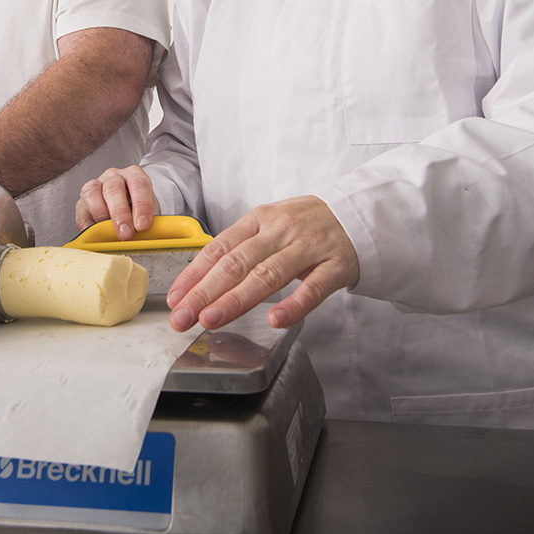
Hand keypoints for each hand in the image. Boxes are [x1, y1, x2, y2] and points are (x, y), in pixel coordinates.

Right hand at [75, 165, 159, 239]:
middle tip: (126, 233)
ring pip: (93, 192)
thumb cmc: (138, 210)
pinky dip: (86, 224)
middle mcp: (114, 177)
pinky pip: (81, 211)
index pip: (139, 184)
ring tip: (109, 233)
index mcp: (134, 174)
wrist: (127, 207)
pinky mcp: (82, 202)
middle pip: (114, 188)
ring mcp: (96, 186)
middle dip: (120, 213)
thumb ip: (146, 221)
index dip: (142, 205)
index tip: (142, 225)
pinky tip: (93, 234)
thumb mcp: (147, 212)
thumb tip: (146, 237)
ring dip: (101, 215)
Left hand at [166, 195, 358, 332]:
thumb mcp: (268, 226)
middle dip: (205, 292)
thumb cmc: (305, 225)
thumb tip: (200, 279)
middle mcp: (280, 231)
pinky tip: (276, 319)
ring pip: (268, 275)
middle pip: (237, 263)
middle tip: (184, 316)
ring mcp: (309, 247)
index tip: (176, 298)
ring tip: (211, 319)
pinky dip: (294, 304)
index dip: (194, 274)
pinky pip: (314, 288)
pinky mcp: (336, 265)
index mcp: (258, 220)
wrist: (357, 213)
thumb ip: (240, 248)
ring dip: (236, 299)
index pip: (219, 248)